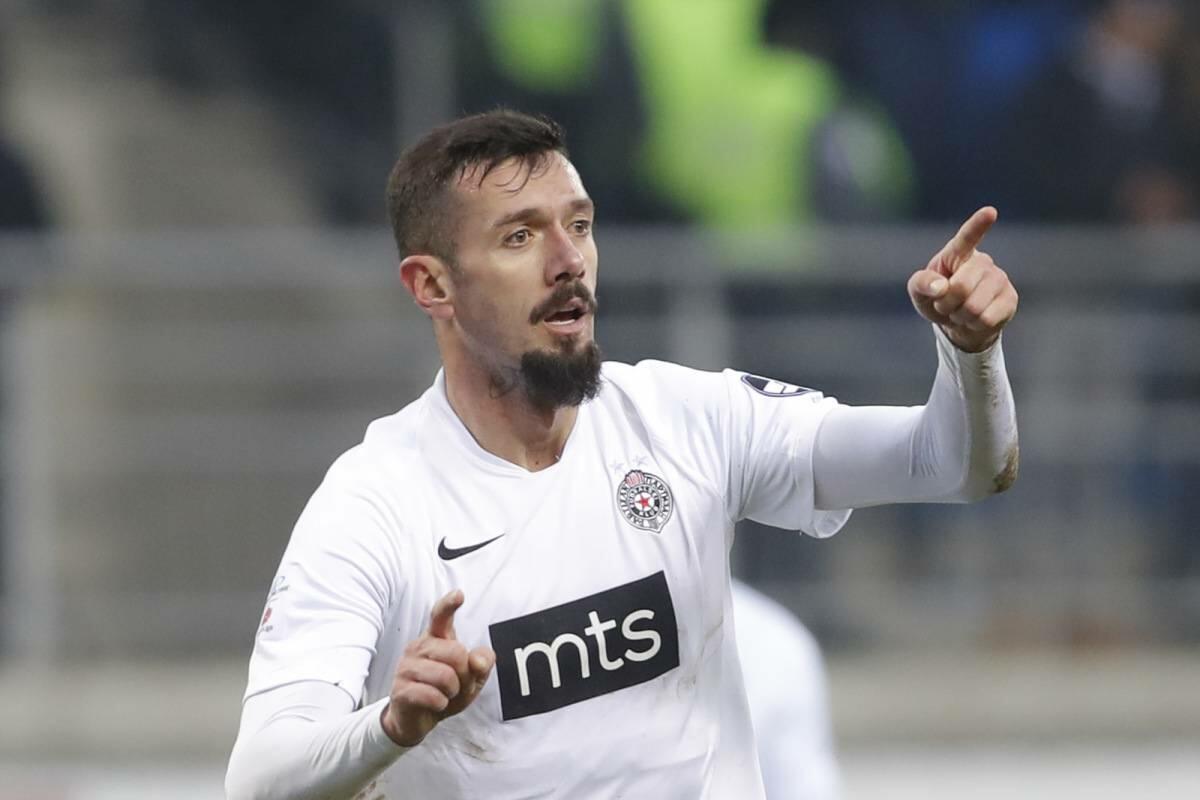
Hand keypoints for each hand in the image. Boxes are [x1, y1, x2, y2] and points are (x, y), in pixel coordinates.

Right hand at [381, 589, 495, 746]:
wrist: (417, 720)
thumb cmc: (445, 691)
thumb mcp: (472, 677)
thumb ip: (482, 663)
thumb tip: (478, 660)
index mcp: (435, 638)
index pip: (440, 616)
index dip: (449, 605)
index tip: (459, 594)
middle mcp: (418, 647)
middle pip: (457, 653)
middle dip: (465, 675)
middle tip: (456, 685)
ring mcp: (406, 667)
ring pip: (446, 677)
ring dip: (453, 692)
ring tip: (444, 695)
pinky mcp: (400, 689)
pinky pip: (433, 696)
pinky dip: (441, 704)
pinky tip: (435, 704)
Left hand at [907, 206, 1017, 351]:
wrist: (958, 323)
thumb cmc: (937, 299)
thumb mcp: (919, 292)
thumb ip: (921, 284)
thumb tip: (940, 287)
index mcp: (957, 253)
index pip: (967, 237)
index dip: (978, 225)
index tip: (990, 212)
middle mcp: (982, 262)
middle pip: (961, 287)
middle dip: (946, 304)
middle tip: (946, 304)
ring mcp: (999, 279)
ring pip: (974, 307)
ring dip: (960, 316)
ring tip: (960, 311)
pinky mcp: (1010, 299)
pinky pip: (987, 319)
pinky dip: (973, 325)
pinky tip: (975, 319)